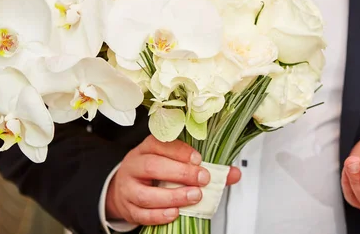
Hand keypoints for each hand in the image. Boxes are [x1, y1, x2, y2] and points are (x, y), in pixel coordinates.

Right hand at [105, 135, 241, 224]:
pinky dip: (159, 215)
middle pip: (152, 166)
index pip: (160, 143)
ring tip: (194, 197)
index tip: (199, 159)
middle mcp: (135, 165)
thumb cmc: (155, 173)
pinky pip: (141, 213)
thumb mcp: (174, 163)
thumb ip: (205, 168)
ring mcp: (128, 187)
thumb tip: (233, 173)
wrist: (126, 188)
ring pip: (145, 193)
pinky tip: (175, 214)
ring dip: (172, 196)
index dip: (180, 151)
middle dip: (180, 173)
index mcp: (147, 148)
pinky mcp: (127, 207)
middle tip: (202, 179)